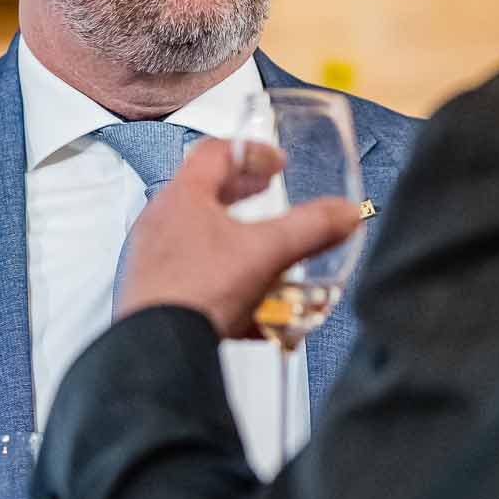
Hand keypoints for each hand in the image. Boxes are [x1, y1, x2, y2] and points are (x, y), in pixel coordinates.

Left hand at [118, 139, 361, 337]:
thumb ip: (310, 229)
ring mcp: (154, 258)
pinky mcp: (155, 292)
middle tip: (267, 193)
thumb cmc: (197, 292)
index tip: (275, 163)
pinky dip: (224, 280)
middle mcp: (162, 222)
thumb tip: (344, 213)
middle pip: (205, 192)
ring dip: (234, 238)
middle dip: (242, 193)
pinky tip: (250, 306)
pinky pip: (195, 276)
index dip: (251, 152)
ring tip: (264, 252)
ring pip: (199, 236)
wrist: (160, 346)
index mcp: (184, 197)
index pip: (215, 153)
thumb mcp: (267, 253)